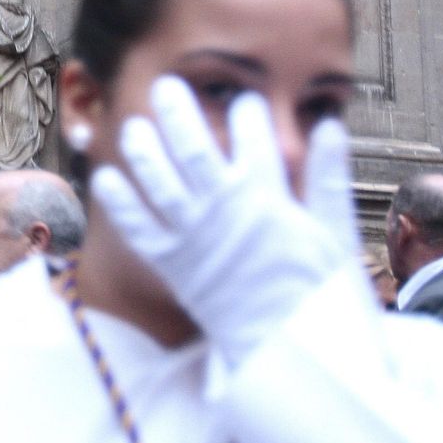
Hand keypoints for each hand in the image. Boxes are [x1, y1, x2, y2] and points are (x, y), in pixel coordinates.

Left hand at [90, 76, 358, 366]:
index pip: (254, 138)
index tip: (244, 100)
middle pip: (195, 148)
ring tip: (134, 124)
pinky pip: (139, 230)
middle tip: (166, 85)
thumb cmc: (322, 297)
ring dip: (144, 149)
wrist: (295, 356)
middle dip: (179, 113)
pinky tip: (107, 178)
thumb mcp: (335, 233)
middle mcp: (225, 209)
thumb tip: (330, 126)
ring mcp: (195, 236)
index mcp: (269, 197)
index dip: (248, 113)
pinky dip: (121, 203)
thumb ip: (329, 177)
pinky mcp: (173, 266)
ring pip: (160, 181)